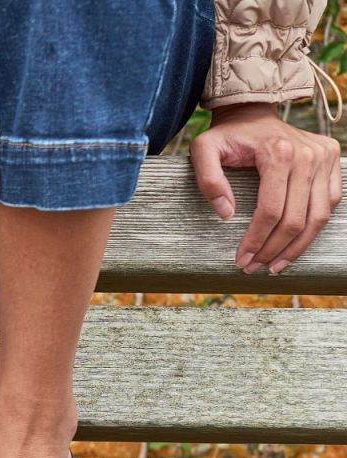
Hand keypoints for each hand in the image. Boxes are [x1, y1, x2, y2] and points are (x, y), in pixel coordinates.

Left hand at [190, 102, 341, 273]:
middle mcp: (308, 155)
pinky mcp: (332, 161)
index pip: (271, 211)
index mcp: (278, 153)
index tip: (242, 260)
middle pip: (296, 219)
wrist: (252, 112)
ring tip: (275, 265)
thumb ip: (208, 181)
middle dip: (273, 250)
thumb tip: (227, 214)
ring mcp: (324, 157)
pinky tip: (294, 245)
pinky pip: (329, 203)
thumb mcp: (203, 151)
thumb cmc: (226, 135)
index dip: (257, 241)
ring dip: (297, 247)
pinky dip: (313, 228)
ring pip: (318, 217)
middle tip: (254, 267)